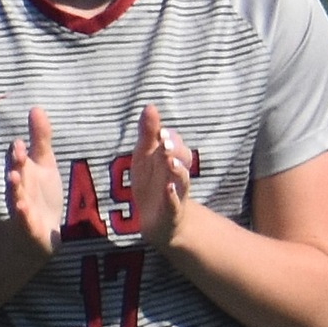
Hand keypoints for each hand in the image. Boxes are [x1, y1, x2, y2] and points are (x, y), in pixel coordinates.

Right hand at [4, 107, 62, 256]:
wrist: (41, 229)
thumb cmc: (40, 192)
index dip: (19, 152)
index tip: (21, 142)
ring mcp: (22, 207)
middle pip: (16, 175)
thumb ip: (40, 138)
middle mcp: (19, 188)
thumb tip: (35, 107)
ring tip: (14, 178)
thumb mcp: (43, 163)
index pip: (18, 160)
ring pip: (16, 197)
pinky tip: (23, 209)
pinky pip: (25, 221)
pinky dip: (24, 215)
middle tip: (18, 153)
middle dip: (16, 164)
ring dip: (15, 188)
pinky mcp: (29, 226)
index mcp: (22, 172)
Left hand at [132, 104, 197, 248]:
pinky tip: (168, 190)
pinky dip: (172, 197)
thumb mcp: (144, 157)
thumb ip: (148, 133)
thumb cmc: (151, 183)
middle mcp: (176, 173)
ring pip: (182, 180)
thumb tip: (150, 105)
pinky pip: (174, 204)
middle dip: (176, 150)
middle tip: (166, 142)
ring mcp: (176, 192)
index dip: (171, 137)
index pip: (175, 143)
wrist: (157, 220)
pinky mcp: (172, 212)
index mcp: (170, 158)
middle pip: (183, 159)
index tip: (162, 131)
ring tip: (169, 162)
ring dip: (177, 170)